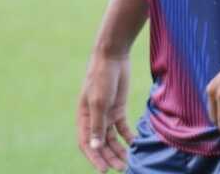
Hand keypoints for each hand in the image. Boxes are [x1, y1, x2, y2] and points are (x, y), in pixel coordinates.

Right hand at [77, 52, 133, 171]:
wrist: (113, 56)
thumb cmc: (101, 78)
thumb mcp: (99, 102)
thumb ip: (97, 125)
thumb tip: (95, 147)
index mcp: (83, 118)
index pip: (86, 144)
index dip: (94, 158)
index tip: (104, 170)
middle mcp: (94, 119)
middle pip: (101, 144)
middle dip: (110, 157)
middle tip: (121, 168)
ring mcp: (107, 115)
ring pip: (112, 139)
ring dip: (119, 150)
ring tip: (128, 162)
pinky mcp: (119, 109)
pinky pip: (123, 128)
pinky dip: (128, 137)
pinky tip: (136, 145)